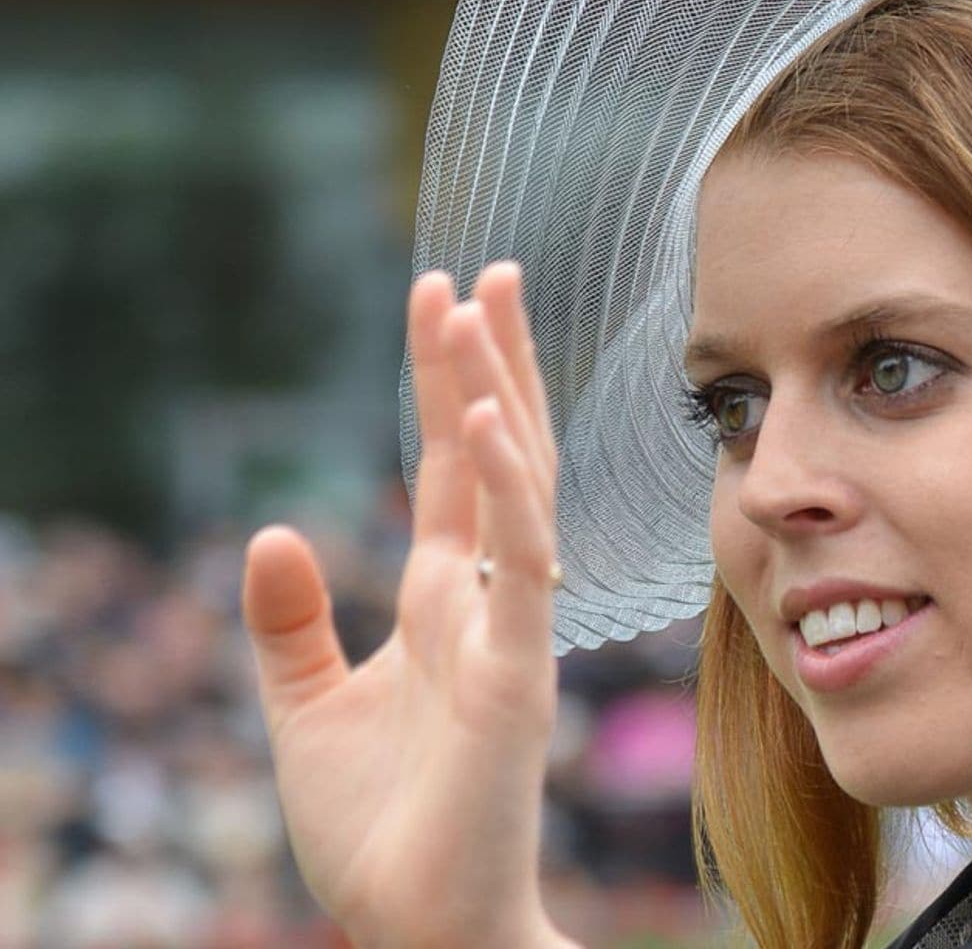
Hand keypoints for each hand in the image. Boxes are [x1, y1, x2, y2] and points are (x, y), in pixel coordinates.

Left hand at [242, 263, 577, 947]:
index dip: (445, 382)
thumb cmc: (380, 829)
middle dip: (490, 362)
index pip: (450, 466)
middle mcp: (485, 600)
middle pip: (497, 455)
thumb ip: (288, 621)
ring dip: (498, 397)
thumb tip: (273, 525)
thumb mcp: (305, 708)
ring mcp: (509, 631)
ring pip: (516, 491)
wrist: (419, 925)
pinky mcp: (515, 677)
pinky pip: (518, 572)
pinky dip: (506, 498)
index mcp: (441, 600)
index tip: (440, 295)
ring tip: (478, 307)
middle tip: (484, 269)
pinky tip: (485, 429)